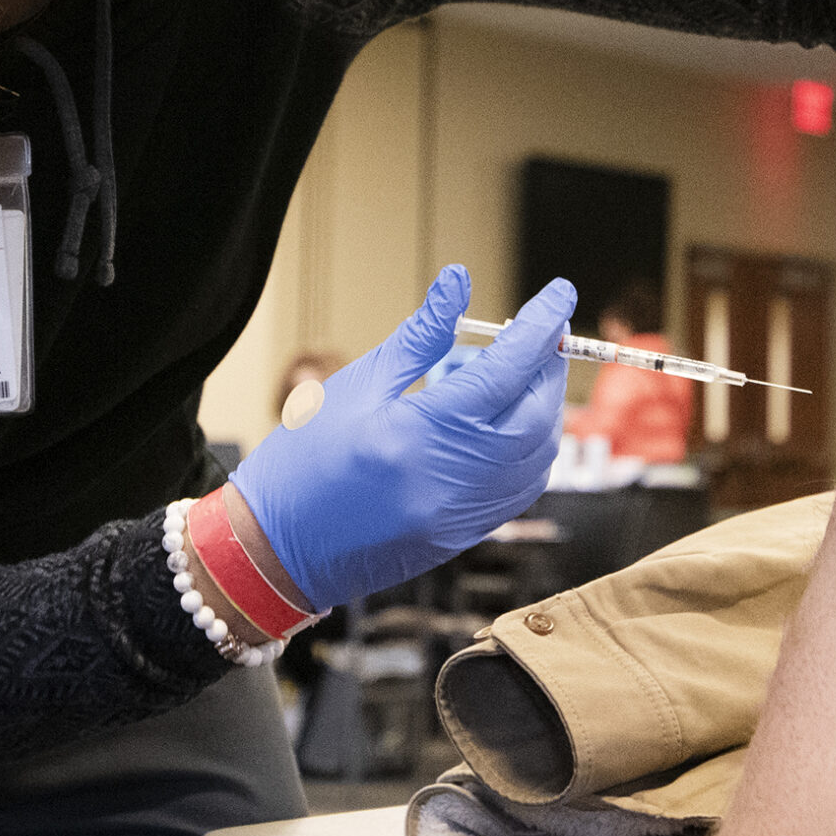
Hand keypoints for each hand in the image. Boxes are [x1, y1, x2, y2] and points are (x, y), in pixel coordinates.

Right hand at [230, 267, 571, 609]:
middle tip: (537, 332)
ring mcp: (465, 514)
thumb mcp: (356, 386)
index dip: (541, 326)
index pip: (508, 369)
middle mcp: (455, 479)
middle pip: (536, 412)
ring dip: (542, 406)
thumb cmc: (304, 463)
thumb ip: (419, 336)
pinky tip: (508, 422)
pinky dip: (531, 447)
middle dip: (547, 365)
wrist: (275, 553)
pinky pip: (524, 486)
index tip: (559, 293)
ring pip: (539, 452)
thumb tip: (458, 282)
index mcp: (422, 433)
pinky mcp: (465, 535)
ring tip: (514, 374)